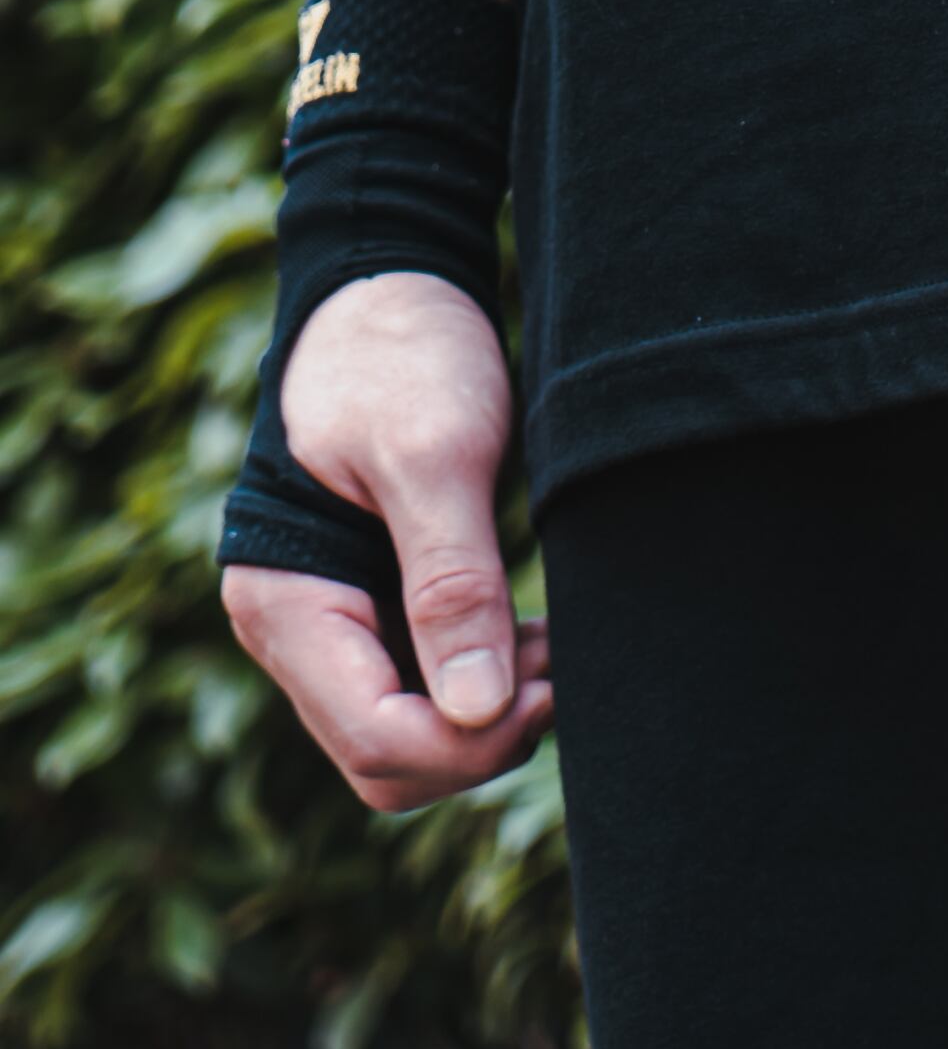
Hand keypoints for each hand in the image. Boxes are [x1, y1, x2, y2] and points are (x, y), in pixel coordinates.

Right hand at [222, 268, 551, 809]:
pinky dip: (485, 685)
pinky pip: (425, 690)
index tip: (550, 687)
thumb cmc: (402, 354)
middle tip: (562, 674)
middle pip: (386, 761)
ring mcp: (334, 625)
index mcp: (285, 603)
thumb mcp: (435, 456)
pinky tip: (537, 641)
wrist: (389, 288)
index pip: (375, 739)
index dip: (470, 742)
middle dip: (480, 739)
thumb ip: (452, 583)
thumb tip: (475, 712)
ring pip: (409, 738)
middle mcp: (295, 632)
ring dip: (489, 718)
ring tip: (559, 652)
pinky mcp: (376, 608)